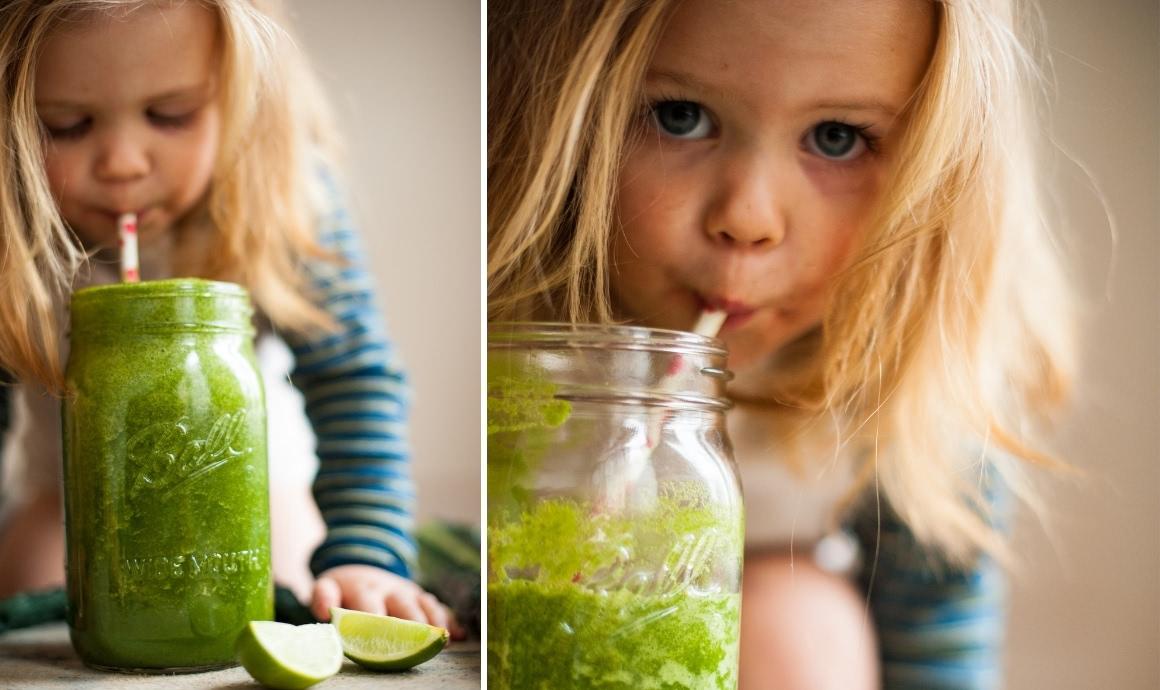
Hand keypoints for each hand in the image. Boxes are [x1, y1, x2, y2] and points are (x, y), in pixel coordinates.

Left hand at [310, 564, 464, 638]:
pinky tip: (460, 634)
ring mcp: (408, 592)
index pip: (369, 603)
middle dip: (412, 622)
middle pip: (403, 605)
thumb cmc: (344, 589)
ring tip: (444, 639)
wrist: (363, 568)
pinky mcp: (421, 597)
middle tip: (420, 638)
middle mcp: (388, 588)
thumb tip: (322, 612)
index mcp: (363, 587)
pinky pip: (438, 607)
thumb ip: (323, 596)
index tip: (378, 632)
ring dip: (434, 622)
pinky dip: (450, 620)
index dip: (374, 618)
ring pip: (424, 605)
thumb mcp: (328, 586)